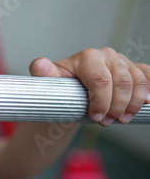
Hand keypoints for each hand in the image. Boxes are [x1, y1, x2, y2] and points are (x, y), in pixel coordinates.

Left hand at [29, 47, 149, 125]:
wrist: (69, 91)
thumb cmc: (58, 87)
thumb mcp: (48, 83)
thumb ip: (43, 74)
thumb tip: (39, 65)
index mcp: (87, 57)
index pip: (100, 80)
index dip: (101, 102)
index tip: (96, 118)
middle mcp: (107, 55)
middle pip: (121, 83)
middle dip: (117, 106)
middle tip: (108, 123)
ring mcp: (122, 61)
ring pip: (138, 82)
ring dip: (133, 104)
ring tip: (122, 119)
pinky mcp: (133, 68)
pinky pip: (149, 76)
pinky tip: (147, 104)